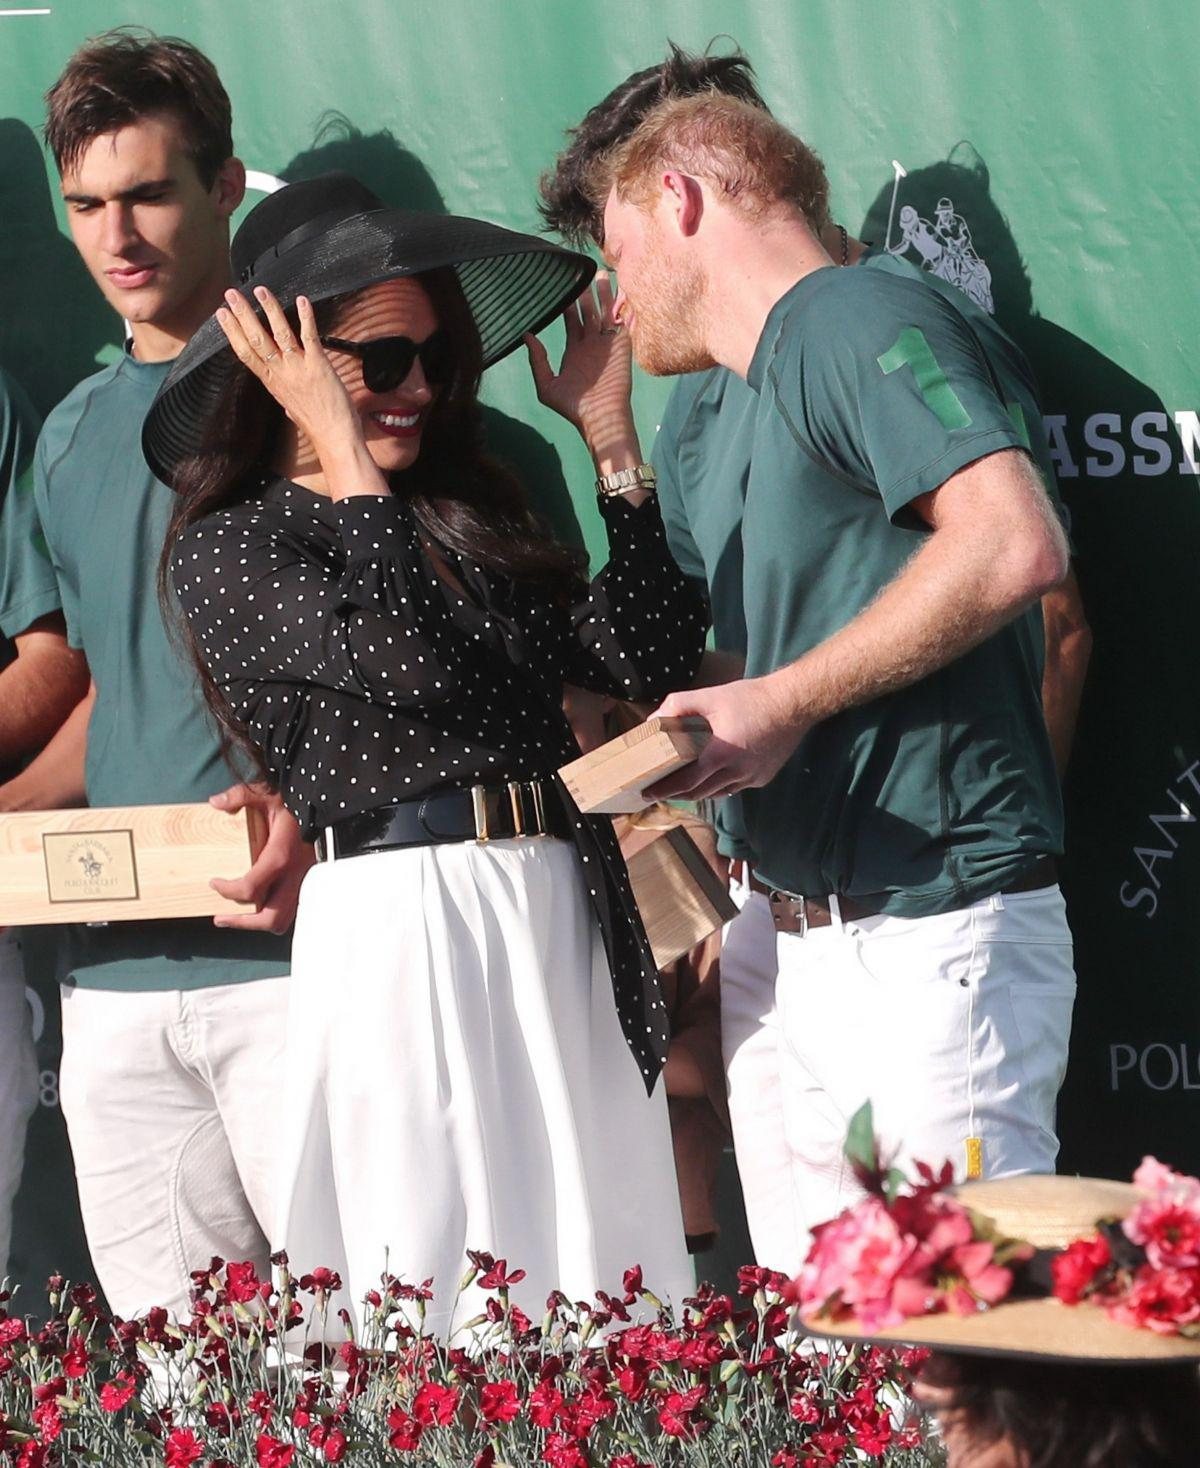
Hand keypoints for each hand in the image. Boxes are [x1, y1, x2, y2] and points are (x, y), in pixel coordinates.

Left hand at [209, 782, 314, 933]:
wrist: (327, 803)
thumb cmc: (297, 799)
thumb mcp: (266, 793)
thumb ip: (240, 796)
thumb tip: (216, 802)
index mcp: (281, 856)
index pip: (250, 889)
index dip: (227, 891)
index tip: (214, 883)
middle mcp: (295, 874)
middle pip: (271, 917)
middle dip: (243, 922)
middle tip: (222, 917)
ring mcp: (305, 880)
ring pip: (285, 919)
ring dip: (260, 922)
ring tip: (239, 917)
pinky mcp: (309, 881)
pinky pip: (292, 908)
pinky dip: (274, 913)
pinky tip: (261, 903)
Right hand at [217, 287, 376, 491]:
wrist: (335, 438)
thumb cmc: (318, 426)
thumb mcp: (293, 410)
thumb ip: (287, 396)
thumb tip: (285, 398)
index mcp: (272, 383)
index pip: (245, 353)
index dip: (232, 332)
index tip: (222, 315)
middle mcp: (281, 373)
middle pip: (256, 339)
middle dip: (242, 314)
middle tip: (230, 294)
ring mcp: (298, 368)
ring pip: (279, 333)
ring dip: (269, 309)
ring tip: (260, 290)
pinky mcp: (318, 366)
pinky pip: (309, 337)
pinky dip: (305, 317)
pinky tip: (301, 300)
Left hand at [525, 273, 637, 467]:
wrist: (601, 417)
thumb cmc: (573, 406)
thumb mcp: (547, 385)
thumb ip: (537, 360)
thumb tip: (526, 335)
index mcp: (574, 351)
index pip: (571, 320)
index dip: (568, 303)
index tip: (564, 284)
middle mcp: (591, 344)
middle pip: (589, 311)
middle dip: (585, 292)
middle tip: (582, 270)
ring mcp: (608, 344)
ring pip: (606, 312)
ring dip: (604, 293)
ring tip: (599, 272)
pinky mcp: (622, 345)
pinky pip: (623, 321)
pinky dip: (623, 306)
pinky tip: (623, 287)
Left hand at [646, 675, 806, 801]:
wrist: (793, 703)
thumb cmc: (751, 698)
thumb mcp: (711, 695)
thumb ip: (679, 706)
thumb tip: (654, 719)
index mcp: (720, 753)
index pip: (685, 782)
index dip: (664, 790)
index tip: (647, 793)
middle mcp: (737, 772)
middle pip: (699, 793)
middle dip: (676, 794)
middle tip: (658, 791)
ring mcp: (752, 778)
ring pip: (717, 792)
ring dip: (698, 791)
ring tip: (680, 785)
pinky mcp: (763, 778)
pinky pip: (735, 787)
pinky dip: (719, 785)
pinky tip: (711, 776)